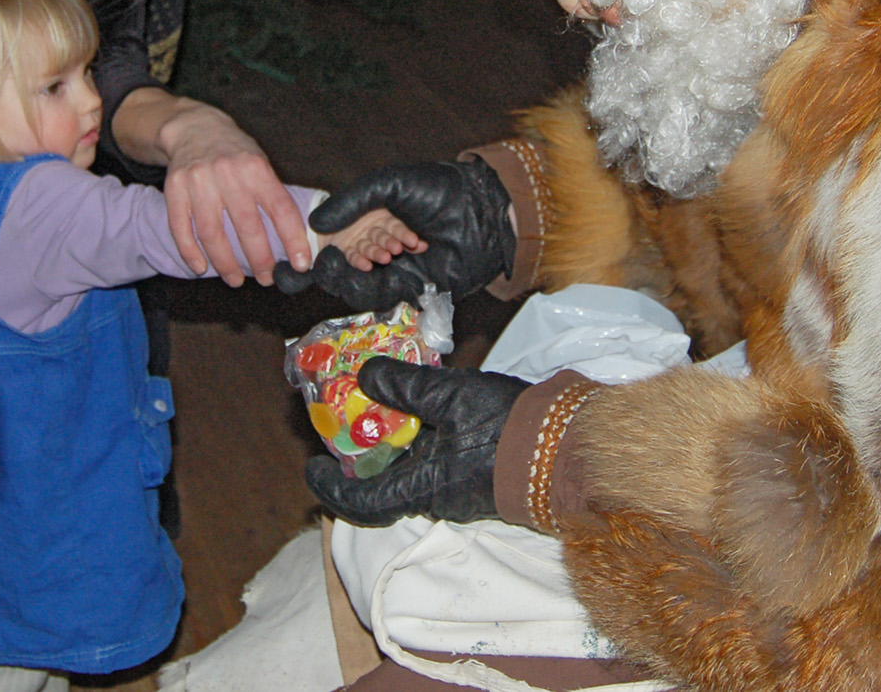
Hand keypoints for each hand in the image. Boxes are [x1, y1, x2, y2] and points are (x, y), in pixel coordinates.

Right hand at [156, 102, 311, 285]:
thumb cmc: (235, 153)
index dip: (293, 239)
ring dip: (225, 263)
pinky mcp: (174, 189)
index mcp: (255, 167)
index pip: (280, 208)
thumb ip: (274, 195)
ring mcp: (198, 181)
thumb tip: (297, 238)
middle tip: (266, 278)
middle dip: (259, 259)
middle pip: (246, 226)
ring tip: (235, 280)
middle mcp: (227, 173)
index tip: (301, 264)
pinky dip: (190, 252)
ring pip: (212, 233)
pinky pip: (181, 228)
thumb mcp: (260, 162)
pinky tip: (201, 268)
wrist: (194, 128)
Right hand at [277, 157, 514, 308]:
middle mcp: (378, 246)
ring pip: (355, 281)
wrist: (481, 209)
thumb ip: (352, 200)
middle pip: (340, 264)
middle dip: (325, 263)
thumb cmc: (440, 189)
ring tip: (334, 261)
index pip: (334, 238)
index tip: (291, 250)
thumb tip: (316, 223)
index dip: (312, 246)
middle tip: (313, 259)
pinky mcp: (409, 287)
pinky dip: (362, 283)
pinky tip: (356, 266)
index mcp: (371, 221)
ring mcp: (392, 268)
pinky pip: (378, 292)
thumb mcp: (390, 184)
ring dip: (344, 272)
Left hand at [306, 357, 528, 525]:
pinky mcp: (475, 479)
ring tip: (378, 409)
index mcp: (423, 488)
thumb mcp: (450, 395)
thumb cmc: (506, 426)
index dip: (331, 488)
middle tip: (344, 425)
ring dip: (389, 447)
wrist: (567, 446)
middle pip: (382, 487)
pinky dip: (416, 443)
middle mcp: (436, 498)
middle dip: (359, 459)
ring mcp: (457, 491)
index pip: (362, 503)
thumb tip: (365, 375)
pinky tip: (418, 411)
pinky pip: (433, 465)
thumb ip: (406, 386)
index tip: (313, 466)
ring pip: (409, 474)